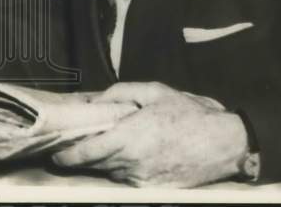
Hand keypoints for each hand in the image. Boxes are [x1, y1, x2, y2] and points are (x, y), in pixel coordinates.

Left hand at [52, 82, 248, 187]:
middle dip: (83, 156)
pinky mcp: (155, 189)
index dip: (67, 156)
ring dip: (105, 161)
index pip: (86, 154)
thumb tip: (93, 100)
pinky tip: (129, 154)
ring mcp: (143, 179)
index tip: (55, 153)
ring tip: (105, 144)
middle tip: (73, 144)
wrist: (225, 142)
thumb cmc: (189, 113)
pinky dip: (124, 168)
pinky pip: (129, 179)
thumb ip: (118, 93)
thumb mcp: (152, 91)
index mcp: (128, 138)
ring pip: (111, 172)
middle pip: (95, 165)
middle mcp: (131, 163)